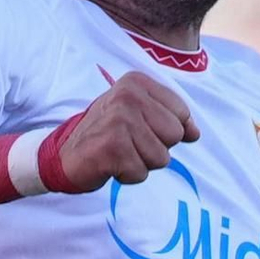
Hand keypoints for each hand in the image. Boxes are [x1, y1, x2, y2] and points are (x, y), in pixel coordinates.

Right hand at [59, 70, 198, 190]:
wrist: (64, 154)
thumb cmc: (106, 134)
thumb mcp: (140, 116)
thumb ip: (171, 120)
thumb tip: (195, 133)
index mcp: (137, 82)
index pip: (181, 113)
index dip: (167, 130)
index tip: (141, 129)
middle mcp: (128, 96)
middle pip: (174, 135)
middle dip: (156, 147)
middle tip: (128, 143)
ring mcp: (119, 120)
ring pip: (161, 158)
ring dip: (142, 163)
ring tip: (120, 153)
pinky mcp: (112, 147)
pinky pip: (141, 173)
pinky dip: (128, 176)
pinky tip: (110, 164)